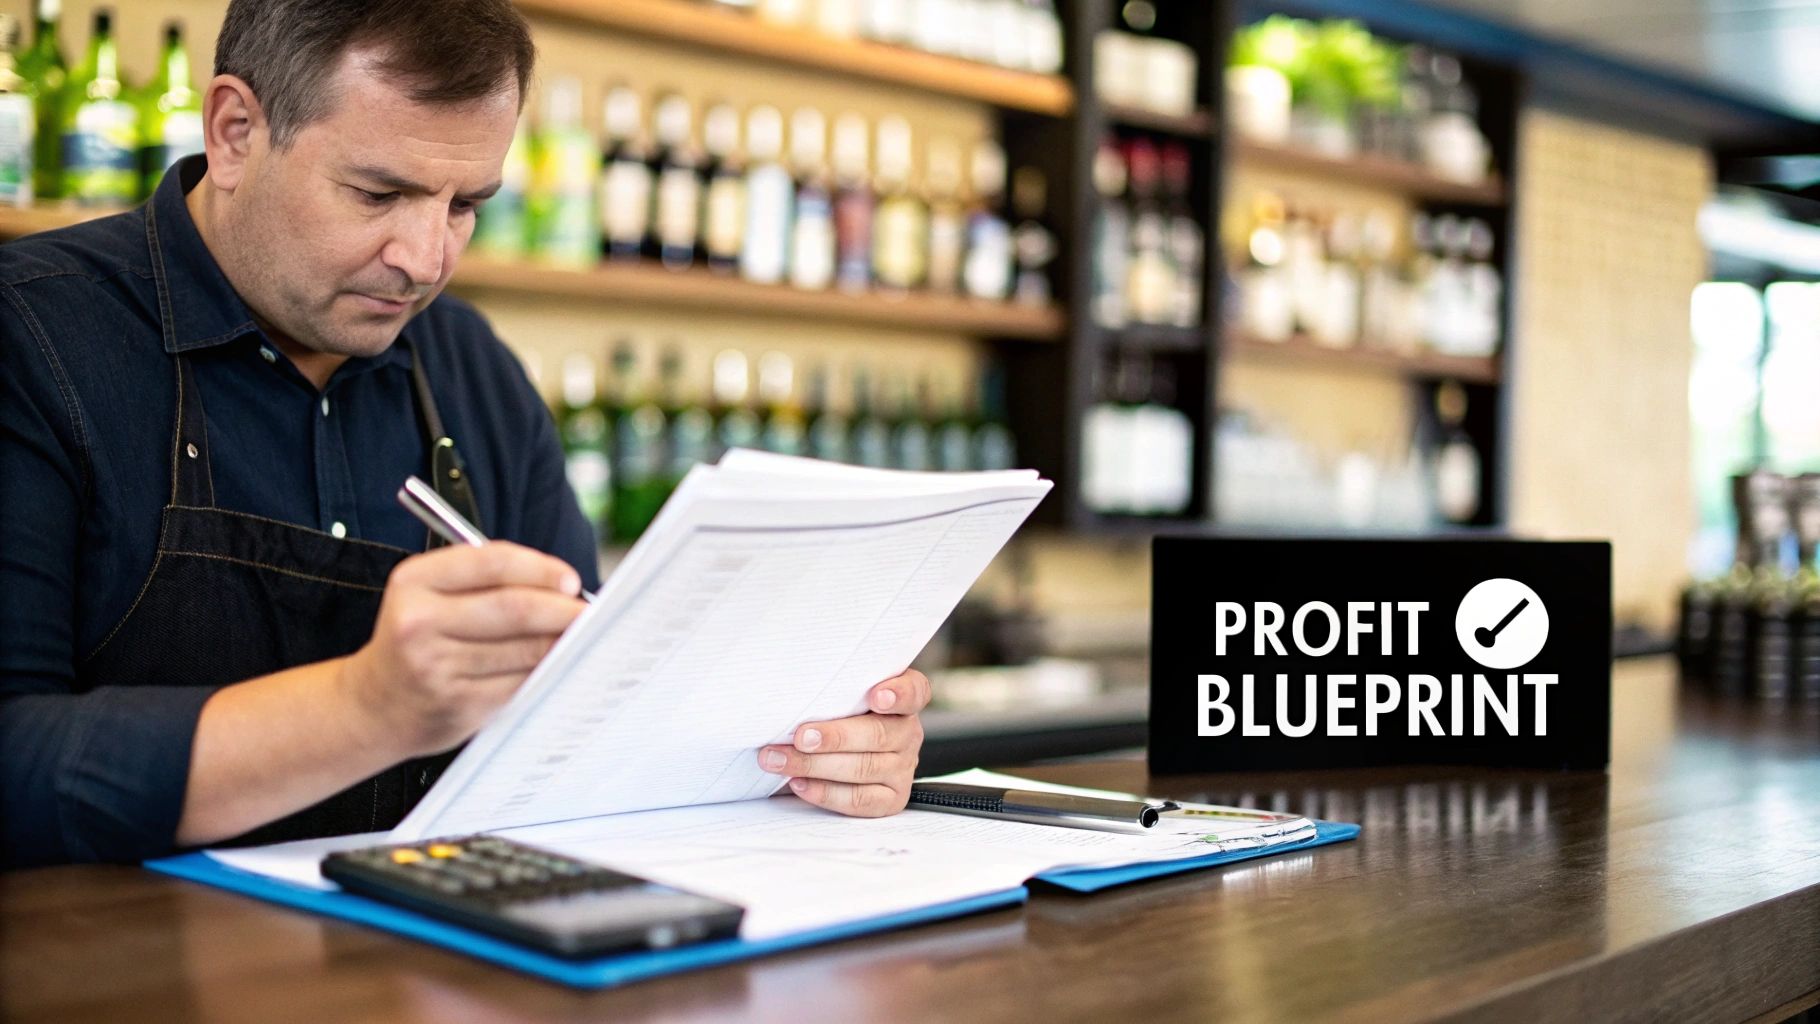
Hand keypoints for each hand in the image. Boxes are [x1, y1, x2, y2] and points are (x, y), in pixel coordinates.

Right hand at [338, 542, 586, 758]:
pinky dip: (545, 672)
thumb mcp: (431, 595)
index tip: (570, 580)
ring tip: (579, 637)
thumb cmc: (419, 640)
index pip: (493, 563)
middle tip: (588, 612)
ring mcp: (436, 667)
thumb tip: (564, 587)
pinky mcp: (456, 703)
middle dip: (563, 609)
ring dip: (561, 643)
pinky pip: (519, 682)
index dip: (541, 569)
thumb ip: (486, 582)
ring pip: (523, 649)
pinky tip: (555, 665)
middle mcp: (418, 622)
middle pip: (514, 608)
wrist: (375, 704)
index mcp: (414, 582)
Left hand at [756, 669, 930, 816]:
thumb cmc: (834, 716)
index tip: (876, 696)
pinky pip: (859, 800)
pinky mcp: (891, 799)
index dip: (897, 693)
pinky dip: (826, 793)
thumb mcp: (839, 696)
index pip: (913, 691)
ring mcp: (902, 768)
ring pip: (863, 768)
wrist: (835, 756)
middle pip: (877, 734)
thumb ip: (832, 690)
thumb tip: (793, 690)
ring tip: (781, 760)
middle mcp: (907, 733)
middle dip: (834, 737)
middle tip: (800, 737)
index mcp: (902, 699)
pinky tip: (799, 784)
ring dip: (815, 765)